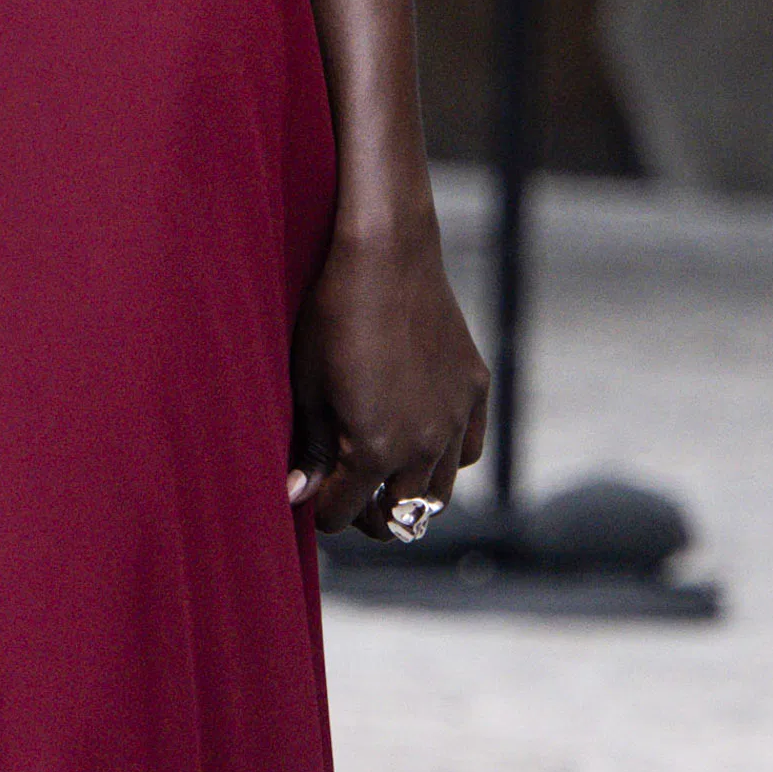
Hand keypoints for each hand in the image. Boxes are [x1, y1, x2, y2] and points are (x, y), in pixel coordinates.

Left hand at [288, 214, 488, 537]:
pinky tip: (421, 441)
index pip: (342, 513)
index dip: (321, 509)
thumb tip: (297, 496)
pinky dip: (444, 459)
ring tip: (381, 478)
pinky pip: (466, 452)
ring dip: (406, 494)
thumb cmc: (333, 316)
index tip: (310, 494)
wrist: (388, 255)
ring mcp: (454, 420)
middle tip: (344, 493)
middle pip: (395, 516)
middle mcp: (421, 446)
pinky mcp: (475, 392)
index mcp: (372, 450)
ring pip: (436, 495)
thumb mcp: (308, 386)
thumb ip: (309, 448)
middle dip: (364, 513)